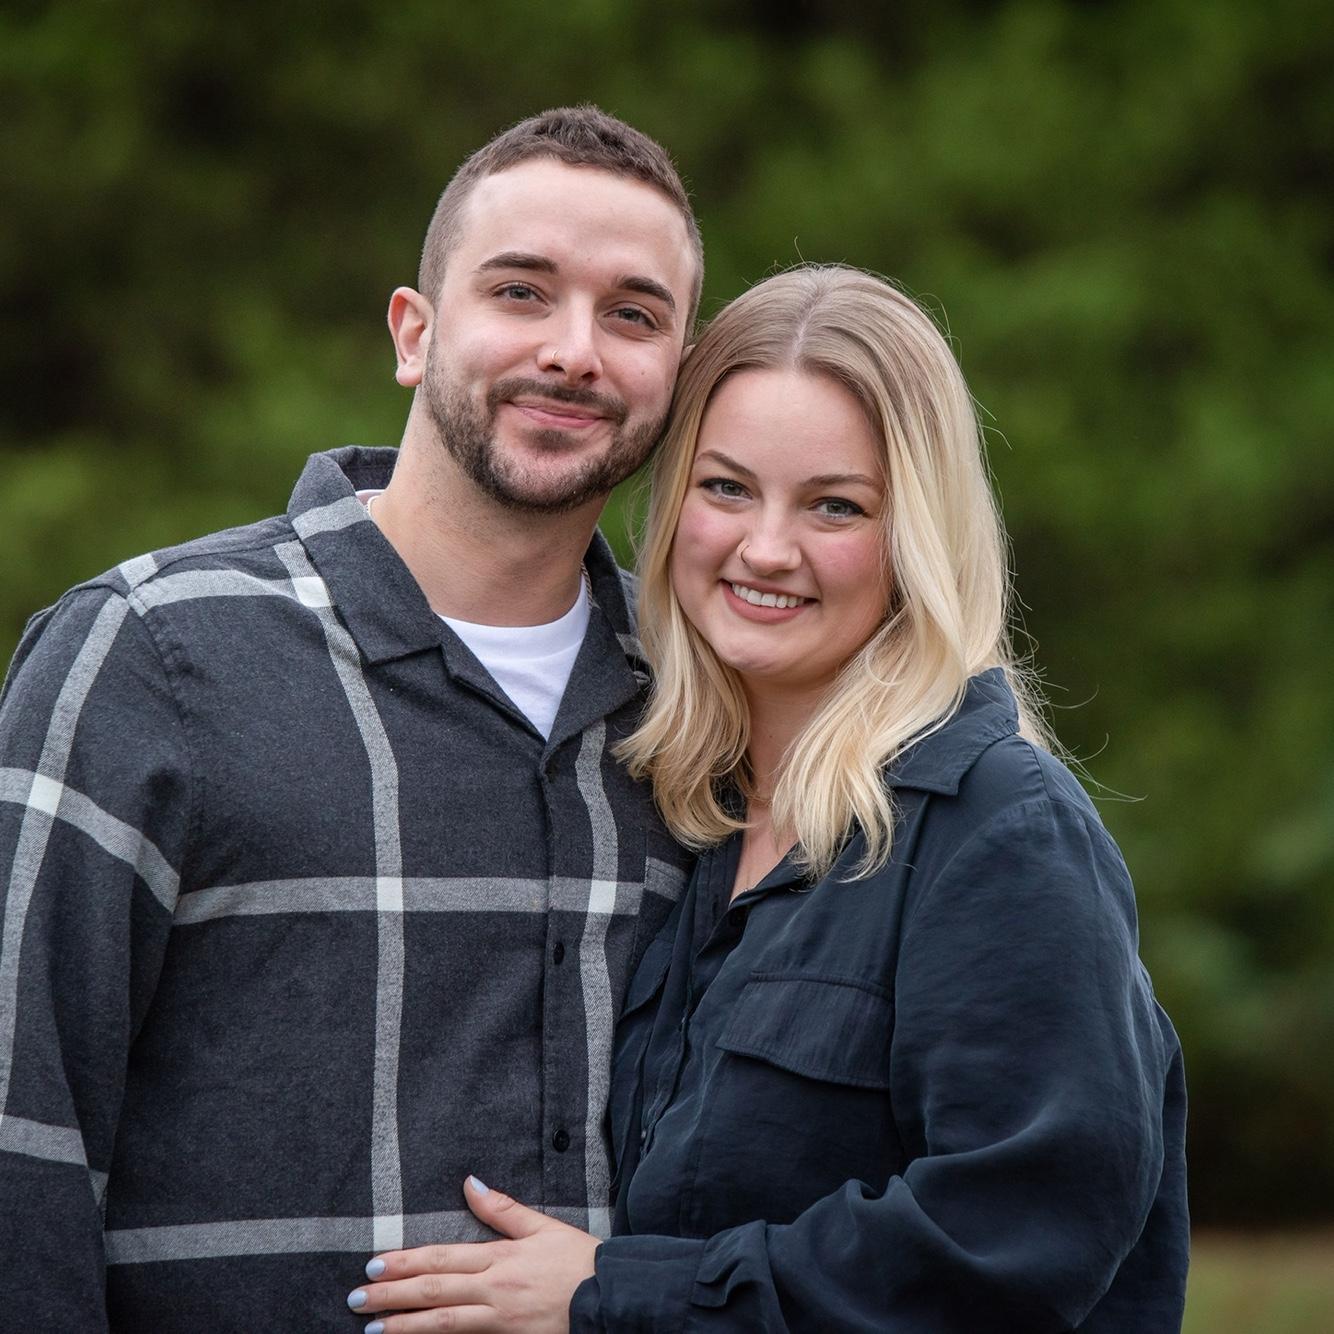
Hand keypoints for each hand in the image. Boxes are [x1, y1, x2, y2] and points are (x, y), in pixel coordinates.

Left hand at [345, 1175, 598, 1331]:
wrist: (611, 1297)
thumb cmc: (578, 1260)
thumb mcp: (543, 1226)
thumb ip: (503, 1209)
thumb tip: (470, 1182)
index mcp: (500, 1257)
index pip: (442, 1258)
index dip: (406, 1262)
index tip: (375, 1266)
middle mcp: (495, 1289)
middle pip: (434, 1291)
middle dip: (392, 1296)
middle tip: (356, 1298)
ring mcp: (500, 1320)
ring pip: (444, 1324)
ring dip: (404, 1327)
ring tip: (372, 1329)